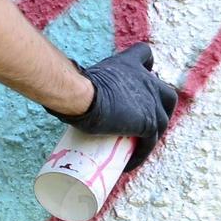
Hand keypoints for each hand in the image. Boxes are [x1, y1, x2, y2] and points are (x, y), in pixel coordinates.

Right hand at [44, 43, 178, 170]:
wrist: (82, 96)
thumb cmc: (73, 87)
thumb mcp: (81, 79)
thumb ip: (75, 84)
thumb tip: (54, 94)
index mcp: (129, 64)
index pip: (144, 55)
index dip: (145, 67)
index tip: (141, 77)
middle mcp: (146, 80)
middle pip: (166, 94)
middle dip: (160, 110)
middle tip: (142, 125)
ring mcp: (150, 101)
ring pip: (161, 122)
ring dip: (151, 136)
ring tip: (135, 148)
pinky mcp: (148, 122)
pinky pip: (150, 143)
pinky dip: (140, 154)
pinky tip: (128, 164)